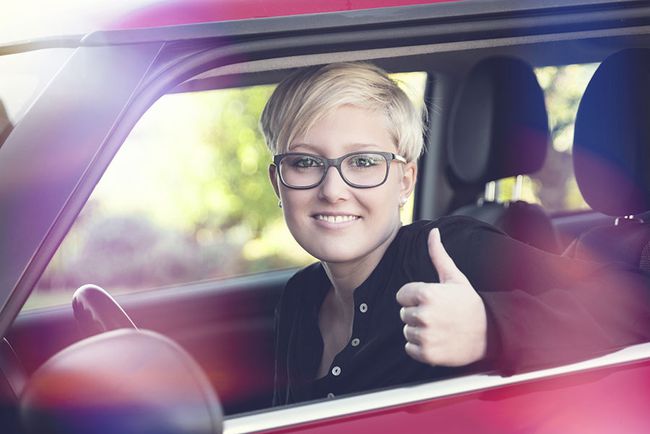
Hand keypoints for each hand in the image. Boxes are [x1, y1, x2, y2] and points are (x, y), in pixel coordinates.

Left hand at [396, 228, 487, 366]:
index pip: (401, 295)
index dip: (415, 297)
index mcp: (426, 294)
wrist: (490, 333)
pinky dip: (420, 347)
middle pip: (404, 313)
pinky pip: (410, 348)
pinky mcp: (427, 354)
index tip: (432, 300)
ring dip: (419, 331)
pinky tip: (438, 341)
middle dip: (417, 313)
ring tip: (439, 327)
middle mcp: (423, 315)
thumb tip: (433, 231)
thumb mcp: (455, 277)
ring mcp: (425, 336)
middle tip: (439, 314)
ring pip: (407, 331)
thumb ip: (438, 254)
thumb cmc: (470, 303)